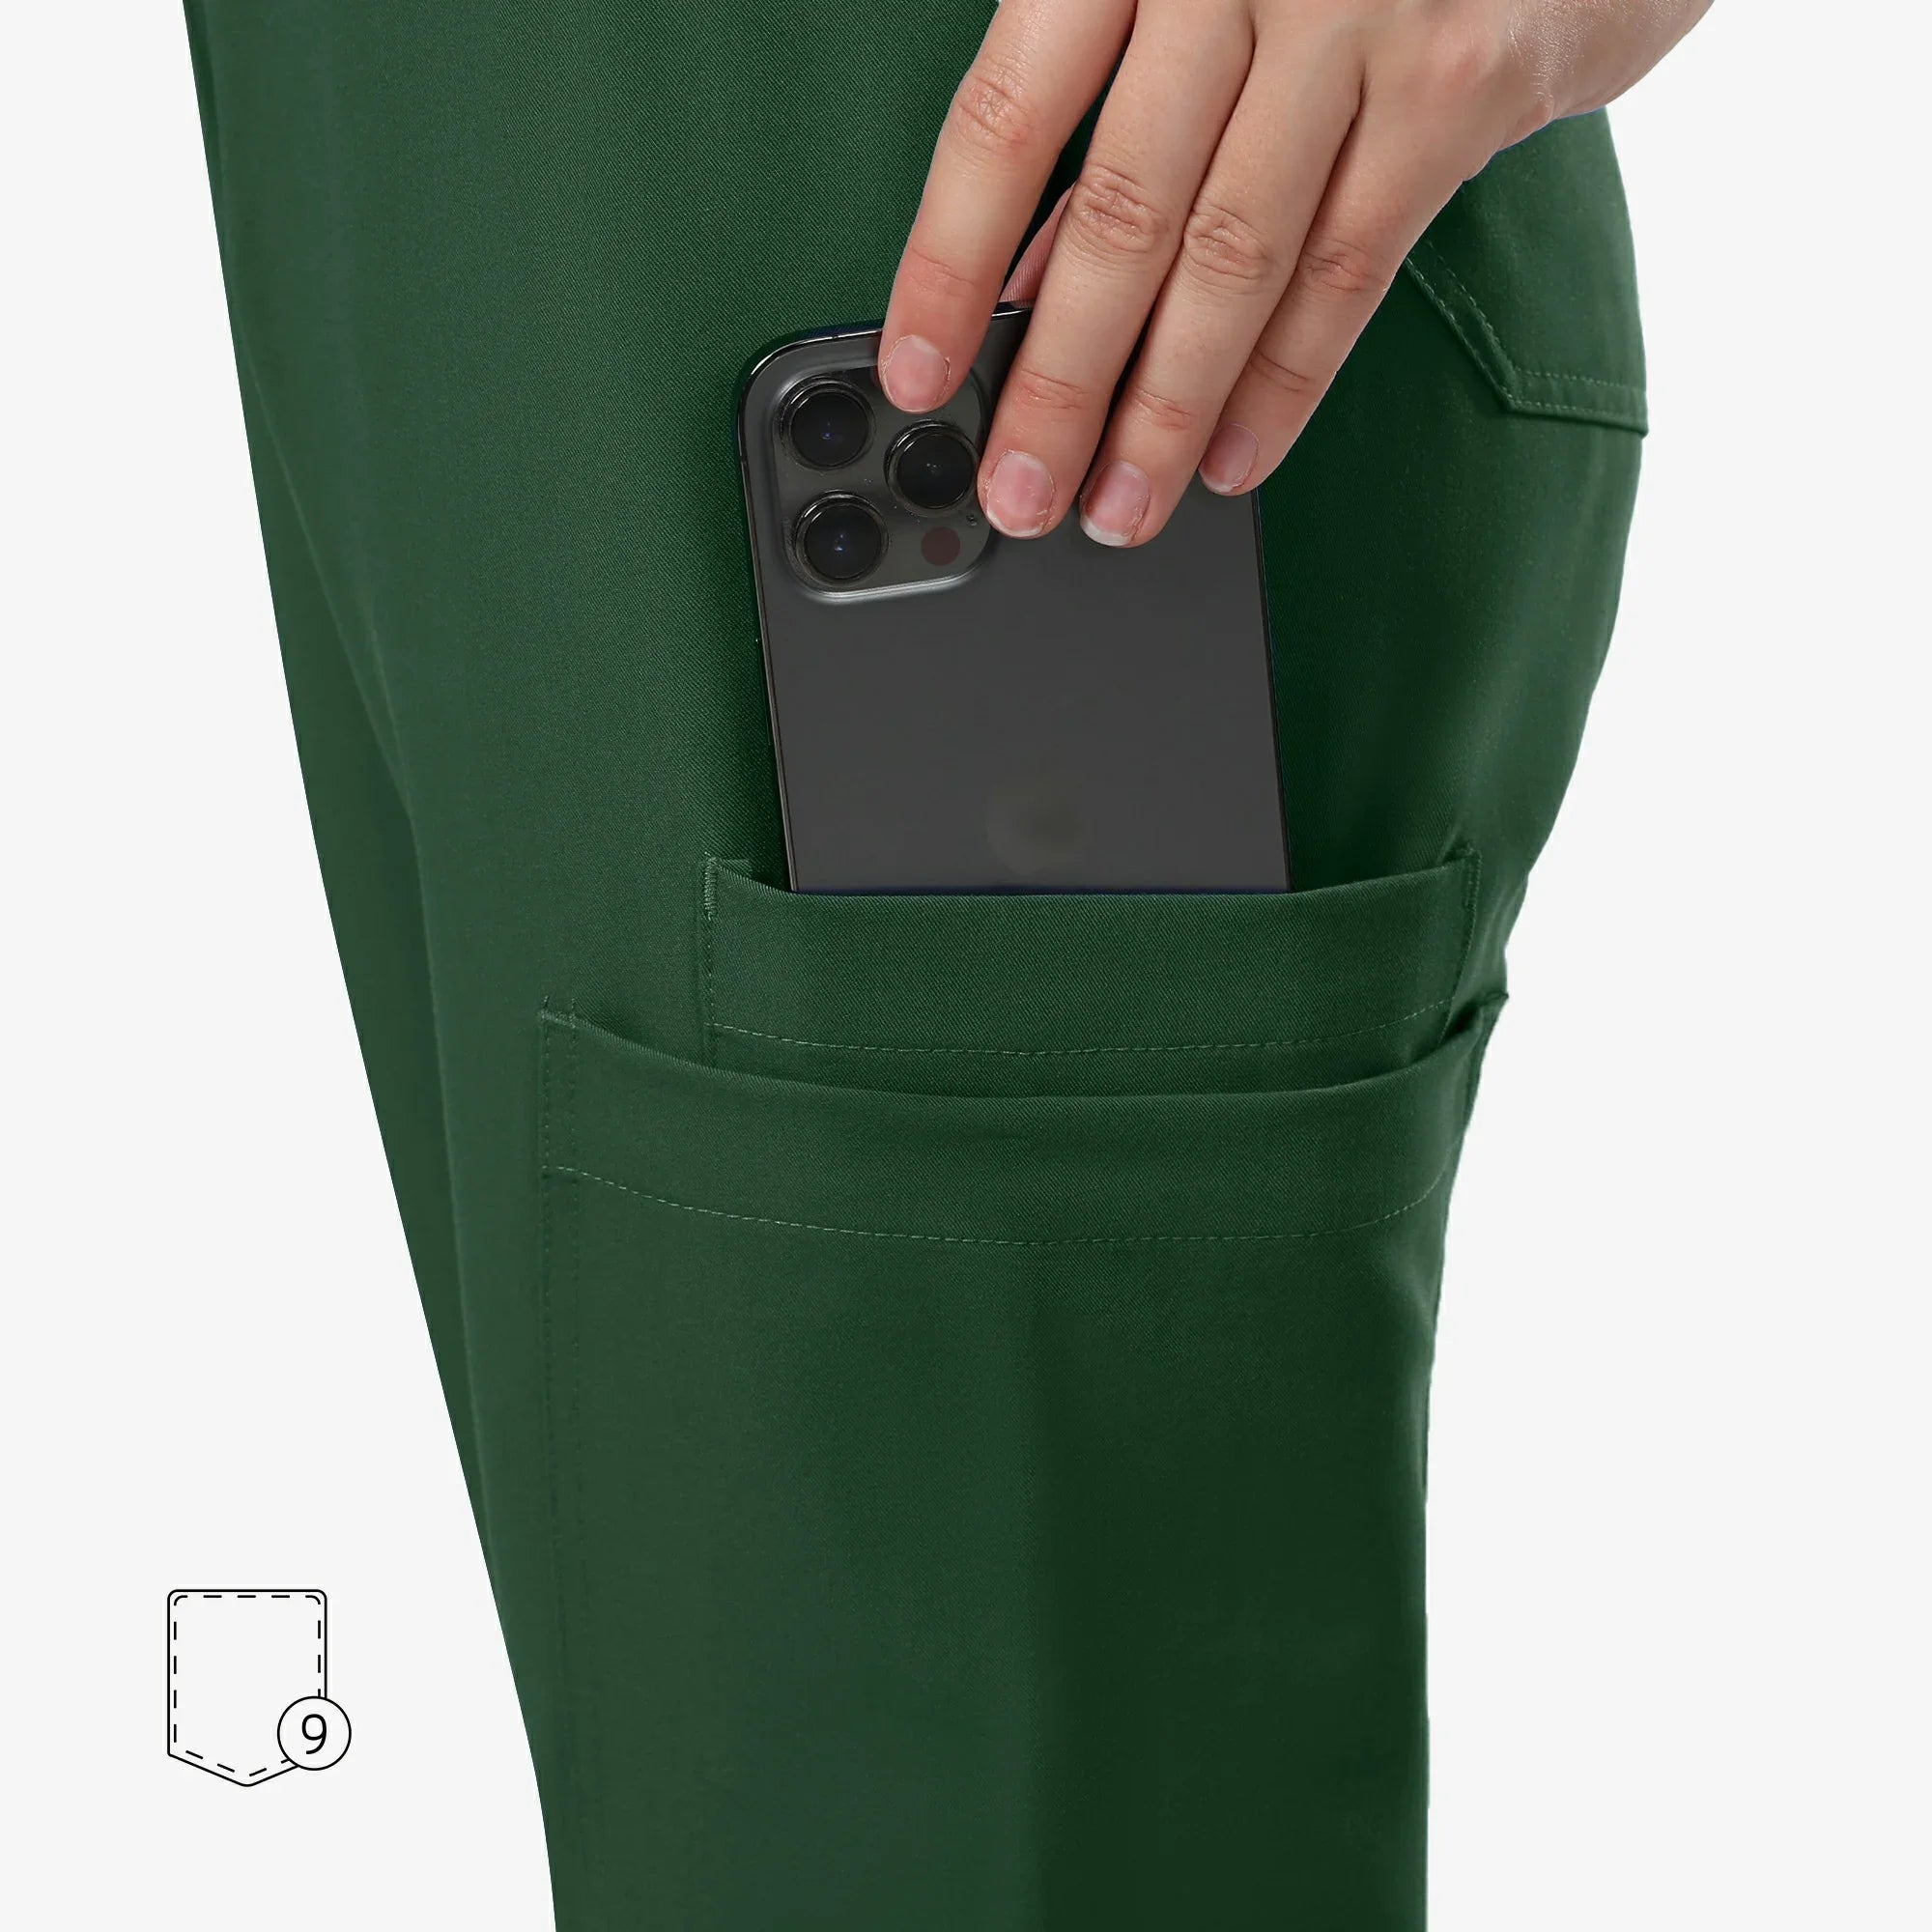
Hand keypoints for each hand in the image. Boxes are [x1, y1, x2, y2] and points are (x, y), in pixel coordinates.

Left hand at [878, 0, 1707, 545]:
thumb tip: (1017, 286)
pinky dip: (1283, 382)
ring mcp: (1356, 21)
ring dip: (1168, 411)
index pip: (1007, 121)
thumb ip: (1099, 106)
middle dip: (1062, 381)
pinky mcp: (1455, 83)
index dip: (950, 265)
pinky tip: (1229, 456)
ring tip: (1121, 505)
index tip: (919, 377)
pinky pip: (1350, 268)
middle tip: (1020, 489)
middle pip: (1125, 215)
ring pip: (1236, 259)